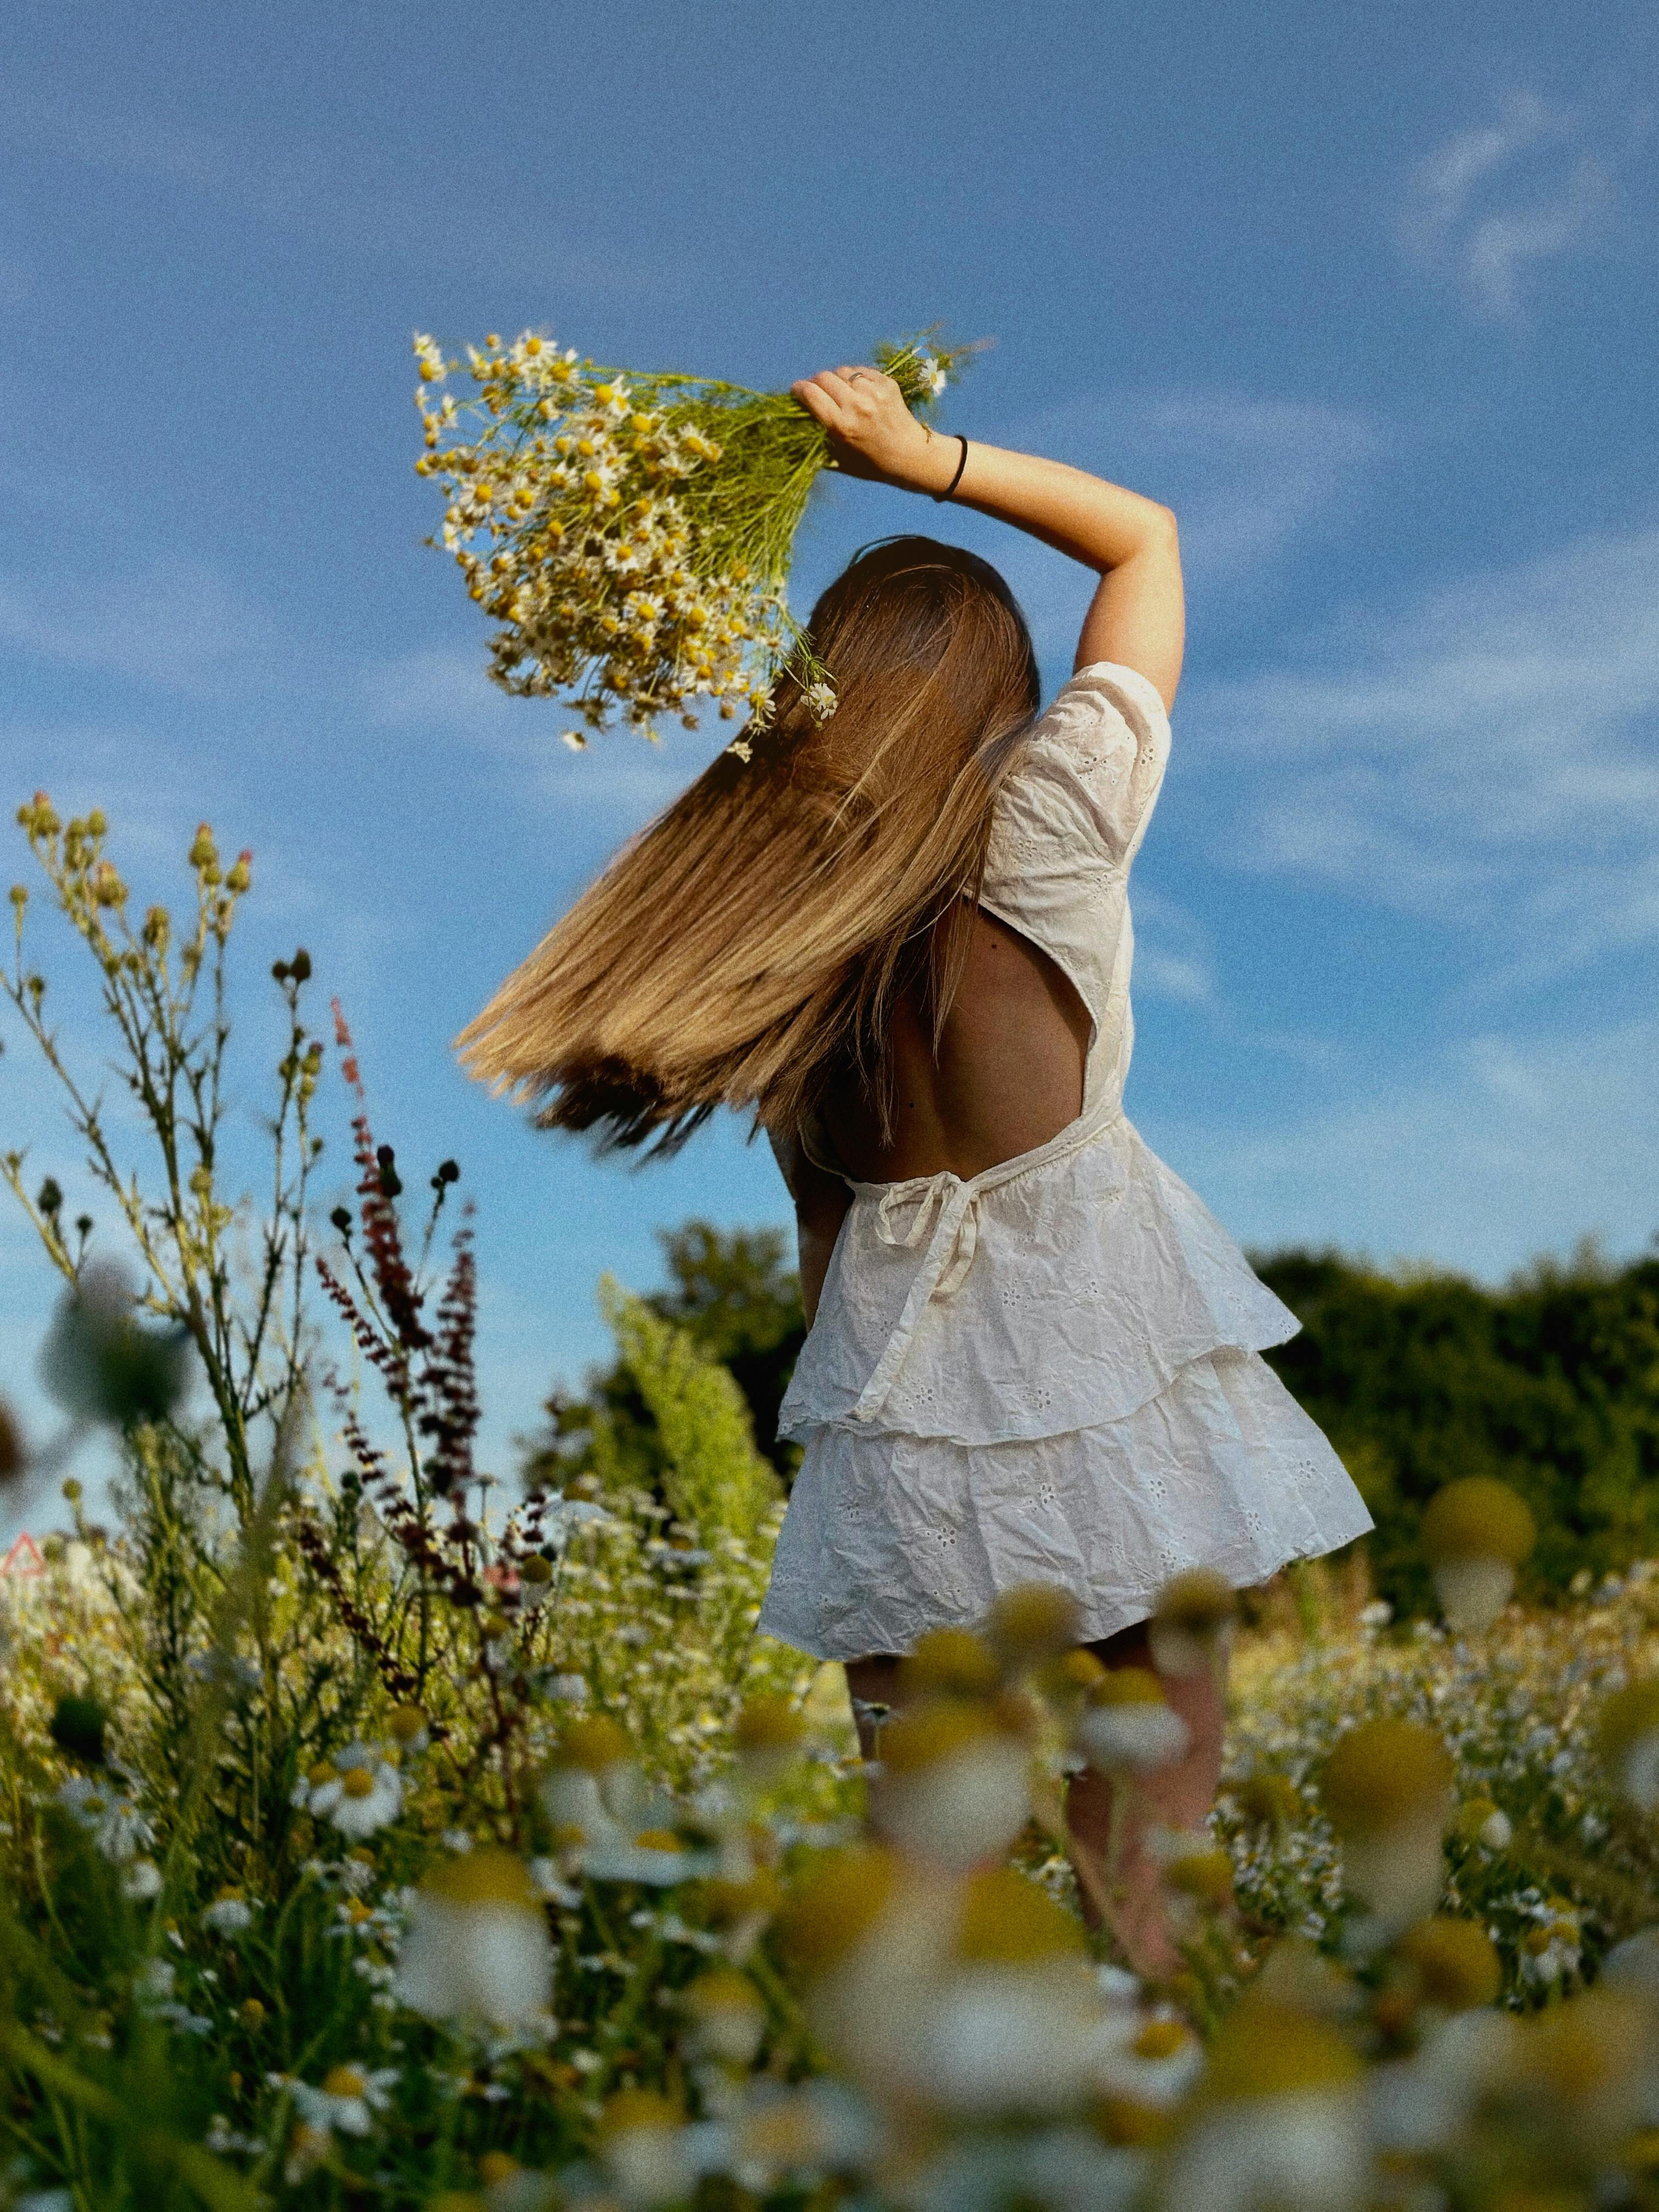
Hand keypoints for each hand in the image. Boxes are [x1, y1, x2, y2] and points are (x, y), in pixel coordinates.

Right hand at [790, 364, 956, 493]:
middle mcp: (856, 406)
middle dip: (815, 382)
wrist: (911, 456)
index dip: (799, 389)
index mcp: (841, 426)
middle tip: (816, 390)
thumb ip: (817, 443)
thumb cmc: (872, 464)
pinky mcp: (887, 384)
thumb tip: (795, 427)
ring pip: (842, 371)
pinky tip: (857, 390)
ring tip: (839, 391)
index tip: (796, 391)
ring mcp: (873, 392)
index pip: (811, 394)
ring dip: (836, 379)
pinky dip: (855, 378)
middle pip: (824, 377)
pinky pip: (861, 371)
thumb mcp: (840, 461)